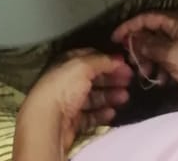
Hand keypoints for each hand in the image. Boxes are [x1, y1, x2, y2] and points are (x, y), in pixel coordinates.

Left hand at [15, 50, 131, 155]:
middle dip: (112, 79)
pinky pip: (91, 115)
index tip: (125, 65)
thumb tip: (117, 58)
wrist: (49, 118)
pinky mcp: (73, 120)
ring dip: (110, 96)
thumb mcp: (83, 65)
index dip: (108, 60)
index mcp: (67, 63)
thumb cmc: (64, 86)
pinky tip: (112, 113)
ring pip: (94, 97)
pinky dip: (102, 113)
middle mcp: (68, 80)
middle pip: (94, 78)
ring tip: (125, 98)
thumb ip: (101, 61)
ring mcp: (70, 101)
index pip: (91, 58)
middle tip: (129, 82)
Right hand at [112, 9, 177, 105]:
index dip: (128, 27)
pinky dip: (162, 68)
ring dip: (151, 61)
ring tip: (148, 76)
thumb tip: (132, 39)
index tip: (114, 40)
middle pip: (152, 32)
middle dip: (141, 49)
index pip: (146, 17)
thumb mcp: (171, 55)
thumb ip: (149, 45)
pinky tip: (161, 81)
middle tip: (133, 64)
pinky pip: (169, 58)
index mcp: (177, 18)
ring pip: (159, 47)